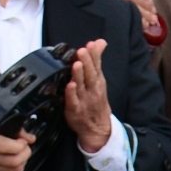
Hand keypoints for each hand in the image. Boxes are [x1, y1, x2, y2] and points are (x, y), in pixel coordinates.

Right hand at [0, 121, 33, 170]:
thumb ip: (10, 129)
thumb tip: (29, 137)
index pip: (6, 146)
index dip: (20, 144)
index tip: (22, 140)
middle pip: (13, 161)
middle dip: (25, 153)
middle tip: (24, 147)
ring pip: (14, 170)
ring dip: (23, 162)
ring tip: (21, 154)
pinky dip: (18, 170)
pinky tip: (16, 163)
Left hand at [63, 39, 112, 154]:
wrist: (98, 128)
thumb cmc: (96, 101)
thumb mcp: (99, 79)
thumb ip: (96, 60)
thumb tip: (99, 41)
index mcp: (98, 81)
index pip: (97, 65)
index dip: (94, 55)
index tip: (91, 45)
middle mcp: (92, 89)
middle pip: (90, 74)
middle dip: (87, 62)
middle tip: (82, 51)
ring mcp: (84, 100)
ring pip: (82, 86)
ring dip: (79, 75)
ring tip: (77, 64)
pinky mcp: (75, 110)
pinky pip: (73, 101)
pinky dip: (72, 94)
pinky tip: (70, 86)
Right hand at [117, 0, 157, 30]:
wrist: (137, 20)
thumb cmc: (138, 0)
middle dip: (144, 2)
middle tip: (153, 9)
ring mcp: (116, 9)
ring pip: (132, 8)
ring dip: (145, 14)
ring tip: (152, 18)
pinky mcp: (118, 21)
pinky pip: (131, 21)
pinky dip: (141, 23)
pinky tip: (147, 24)